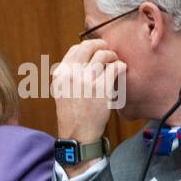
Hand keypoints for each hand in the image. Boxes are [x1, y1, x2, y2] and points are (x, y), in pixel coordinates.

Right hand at [50, 38, 123, 176]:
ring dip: (112, 56)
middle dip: (101, 46)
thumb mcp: (61, 92)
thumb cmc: (73, 114)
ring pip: (104, 55)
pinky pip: (115, 67)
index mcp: (60, 75)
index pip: (74, 50)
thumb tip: (83, 57)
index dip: (87, 47)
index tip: (95, 52)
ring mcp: (86, 81)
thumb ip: (68, 75)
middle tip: (108, 52)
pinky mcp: (101, 88)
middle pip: (88, 47)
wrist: (78, 134)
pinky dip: (120, 66)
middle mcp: (71, 75)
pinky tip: (121, 71)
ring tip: (115, 63)